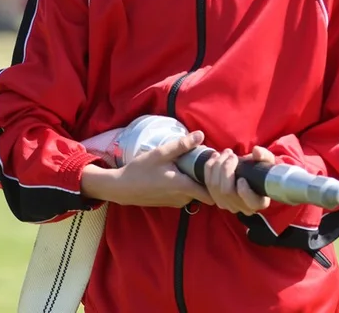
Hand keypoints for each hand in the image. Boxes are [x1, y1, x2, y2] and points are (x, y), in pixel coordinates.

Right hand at [81, 131, 213, 208]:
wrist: (122, 187)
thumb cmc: (140, 170)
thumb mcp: (160, 154)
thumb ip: (181, 145)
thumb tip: (201, 135)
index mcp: (183, 186)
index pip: (212, 193)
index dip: (216, 182)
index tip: (215, 168)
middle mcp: (183, 198)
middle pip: (204, 191)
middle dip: (206, 179)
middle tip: (202, 162)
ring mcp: (176, 203)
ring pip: (194, 193)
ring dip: (194, 181)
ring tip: (189, 166)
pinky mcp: (170, 203)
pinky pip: (185, 195)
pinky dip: (185, 186)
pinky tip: (177, 173)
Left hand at [203, 146, 274, 215]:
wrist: (248, 172)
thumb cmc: (260, 168)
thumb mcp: (267, 161)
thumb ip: (264, 156)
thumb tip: (256, 151)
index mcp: (259, 202)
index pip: (251, 203)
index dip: (245, 192)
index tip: (242, 178)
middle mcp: (243, 207)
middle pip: (227, 192)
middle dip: (226, 169)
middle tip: (232, 155)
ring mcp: (227, 204)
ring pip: (215, 187)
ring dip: (217, 165)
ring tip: (226, 153)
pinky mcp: (215, 198)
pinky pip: (207, 183)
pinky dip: (209, 167)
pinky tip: (216, 156)